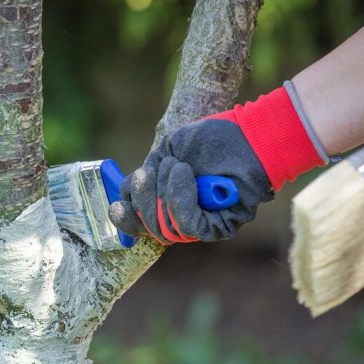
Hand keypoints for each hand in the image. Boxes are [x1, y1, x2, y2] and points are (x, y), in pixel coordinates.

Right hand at [109, 84, 326, 243]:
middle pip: (149, 228)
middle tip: (148, 172)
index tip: (116, 204)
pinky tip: (184, 174)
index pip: (139, 222)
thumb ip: (147, 173)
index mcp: (167, 203)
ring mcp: (201, 226)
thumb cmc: (211, 140)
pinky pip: (188, 224)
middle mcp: (182, 219)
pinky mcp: (218, 228)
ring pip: (166, 228)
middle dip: (142, 199)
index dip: (125, 218)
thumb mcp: (168, 152)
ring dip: (163, 192)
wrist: (247, 136)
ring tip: (177, 165)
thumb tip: (124, 195)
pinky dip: (179, 198)